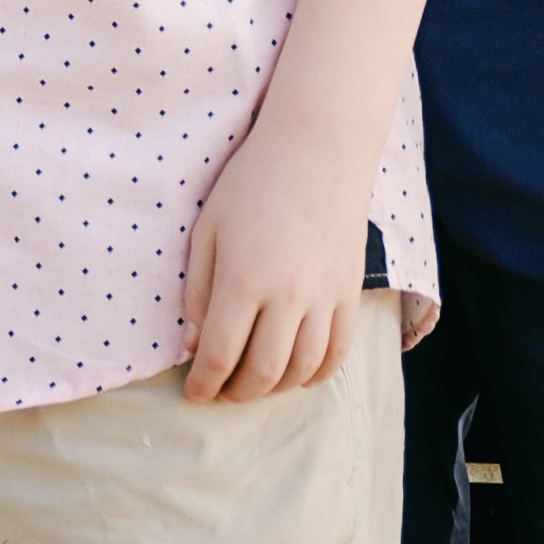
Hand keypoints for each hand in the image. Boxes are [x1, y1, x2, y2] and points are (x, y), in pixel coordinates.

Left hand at [180, 116, 378, 400]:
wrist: (317, 150)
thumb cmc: (251, 183)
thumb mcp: (208, 229)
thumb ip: (198, 291)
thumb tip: (193, 344)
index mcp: (244, 280)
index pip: (221, 354)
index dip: (204, 384)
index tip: (193, 394)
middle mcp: (288, 296)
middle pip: (263, 371)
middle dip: (237, 392)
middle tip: (220, 392)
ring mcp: (326, 297)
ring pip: (303, 368)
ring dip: (275, 387)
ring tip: (254, 384)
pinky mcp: (351, 292)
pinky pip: (338, 351)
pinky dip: (317, 373)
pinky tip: (297, 375)